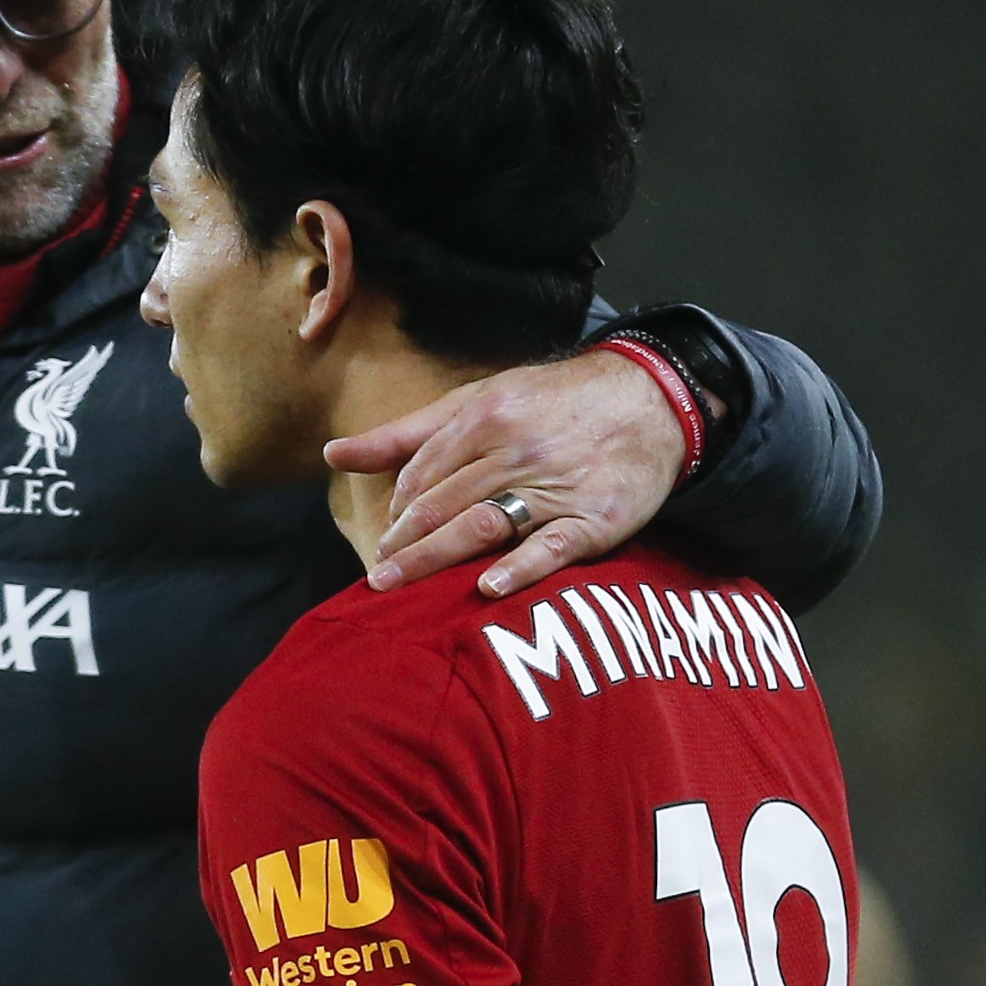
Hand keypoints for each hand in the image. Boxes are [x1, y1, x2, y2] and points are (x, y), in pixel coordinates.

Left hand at [331, 349, 679, 598]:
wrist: (651, 397)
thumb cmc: (554, 403)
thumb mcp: (478, 400)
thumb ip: (406, 434)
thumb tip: (333, 453)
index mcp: (482, 418)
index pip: (421, 475)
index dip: (398, 512)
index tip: (386, 540)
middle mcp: (514, 450)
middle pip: (442, 503)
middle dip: (402, 544)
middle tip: (376, 578)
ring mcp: (554, 484)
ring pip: (483, 522)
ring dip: (435, 557)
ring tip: (397, 586)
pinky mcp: (594, 517)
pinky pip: (551, 545)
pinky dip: (520, 567)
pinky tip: (488, 588)